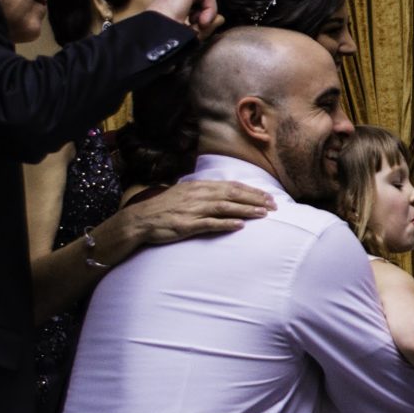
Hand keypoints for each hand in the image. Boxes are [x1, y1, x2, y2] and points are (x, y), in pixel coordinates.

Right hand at [113, 178, 271, 249]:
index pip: (231, 186)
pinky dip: (226, 224)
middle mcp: (198, 195)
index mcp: (199, 186)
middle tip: (274, 205)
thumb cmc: (163, 208)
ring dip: (246, 210)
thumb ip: (203, 192)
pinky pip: (210, 224)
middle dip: (255, 199)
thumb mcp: (183, 193)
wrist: (139, 220)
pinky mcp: (187, 225)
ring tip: (263, 214)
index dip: (251, 191)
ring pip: (225, 208)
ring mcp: (193, 210)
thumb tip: (221, 194)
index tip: (267, 196)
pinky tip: (240, 226)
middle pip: (232, 195)